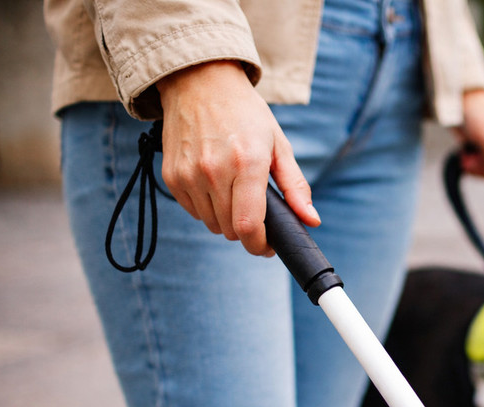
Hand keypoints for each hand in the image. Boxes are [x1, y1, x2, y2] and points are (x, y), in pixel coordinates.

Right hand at [156, 61, 319, 255]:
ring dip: (227, 220)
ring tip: (235, 193)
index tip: (268, 246)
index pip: (248, 225)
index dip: (259, 245)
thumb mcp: (278, 145)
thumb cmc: (246, 114)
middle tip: (256, 213)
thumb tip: (312, 220)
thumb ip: (295, 186)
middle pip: (231, 230)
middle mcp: (214, 171)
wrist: (199, 83)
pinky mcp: (172, 176)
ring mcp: (189, 174)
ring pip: (212, 224)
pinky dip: (208, 208)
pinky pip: (194, 212)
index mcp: (246, 163)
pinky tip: (216, 186)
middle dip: (247, 231)